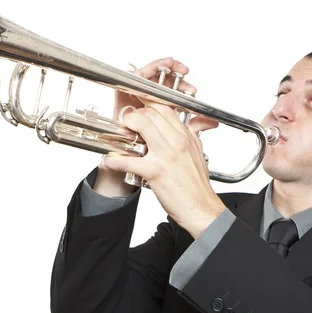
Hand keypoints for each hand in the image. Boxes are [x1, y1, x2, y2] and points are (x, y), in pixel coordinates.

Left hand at [94, 57, 192, 196]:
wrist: (202, 208)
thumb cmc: (198, 186)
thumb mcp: (198, 154)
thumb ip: (192, 137)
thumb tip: (188, 127)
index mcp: (186, 136)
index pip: (166, 108)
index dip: (148, 104)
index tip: (138, 106)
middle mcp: (177, 141)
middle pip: (151, 112)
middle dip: (134, 115)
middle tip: (126, 123)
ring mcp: (166, 155)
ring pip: (141, 125)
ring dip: (125, 127)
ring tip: (120, 135)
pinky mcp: (155, 171)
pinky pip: (128, 160)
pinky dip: (114, 160)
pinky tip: (109, 161)